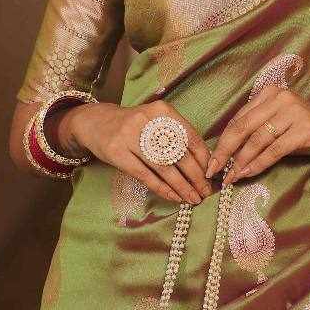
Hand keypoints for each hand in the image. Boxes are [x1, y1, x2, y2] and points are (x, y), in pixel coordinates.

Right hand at [59, 100, 213, 204]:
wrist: (96, 123)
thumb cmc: (134, 127)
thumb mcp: (155, 122)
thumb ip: (177, 137)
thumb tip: (205, 165)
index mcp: (162, 111)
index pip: (191, 137)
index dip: (204, 159)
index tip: (213, 175)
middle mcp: (147, 121)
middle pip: (180, 154)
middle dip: (196, 177)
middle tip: (206, 192)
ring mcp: (130, 136)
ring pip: (164, 168)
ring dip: (182, 187)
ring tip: (193, 199)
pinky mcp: (117, 153)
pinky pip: (145, 176)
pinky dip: (162, 189)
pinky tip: (174, 197)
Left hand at [204, 85, 309, 182]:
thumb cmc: (307, 131)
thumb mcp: (278, 126)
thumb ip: (256, 133)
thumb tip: (227, 155)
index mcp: (269, 93)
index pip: (238, 119)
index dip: (222, 142)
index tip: (211, 162)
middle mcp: (280, 98)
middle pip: (243, 127)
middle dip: (225, 151)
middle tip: (214, 171)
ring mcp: (294, 112)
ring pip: (257, 139)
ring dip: (241, 161)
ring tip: (232, 177)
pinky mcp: (305, 129)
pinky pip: (275, 149)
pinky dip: (259, 163)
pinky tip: (249, 173)